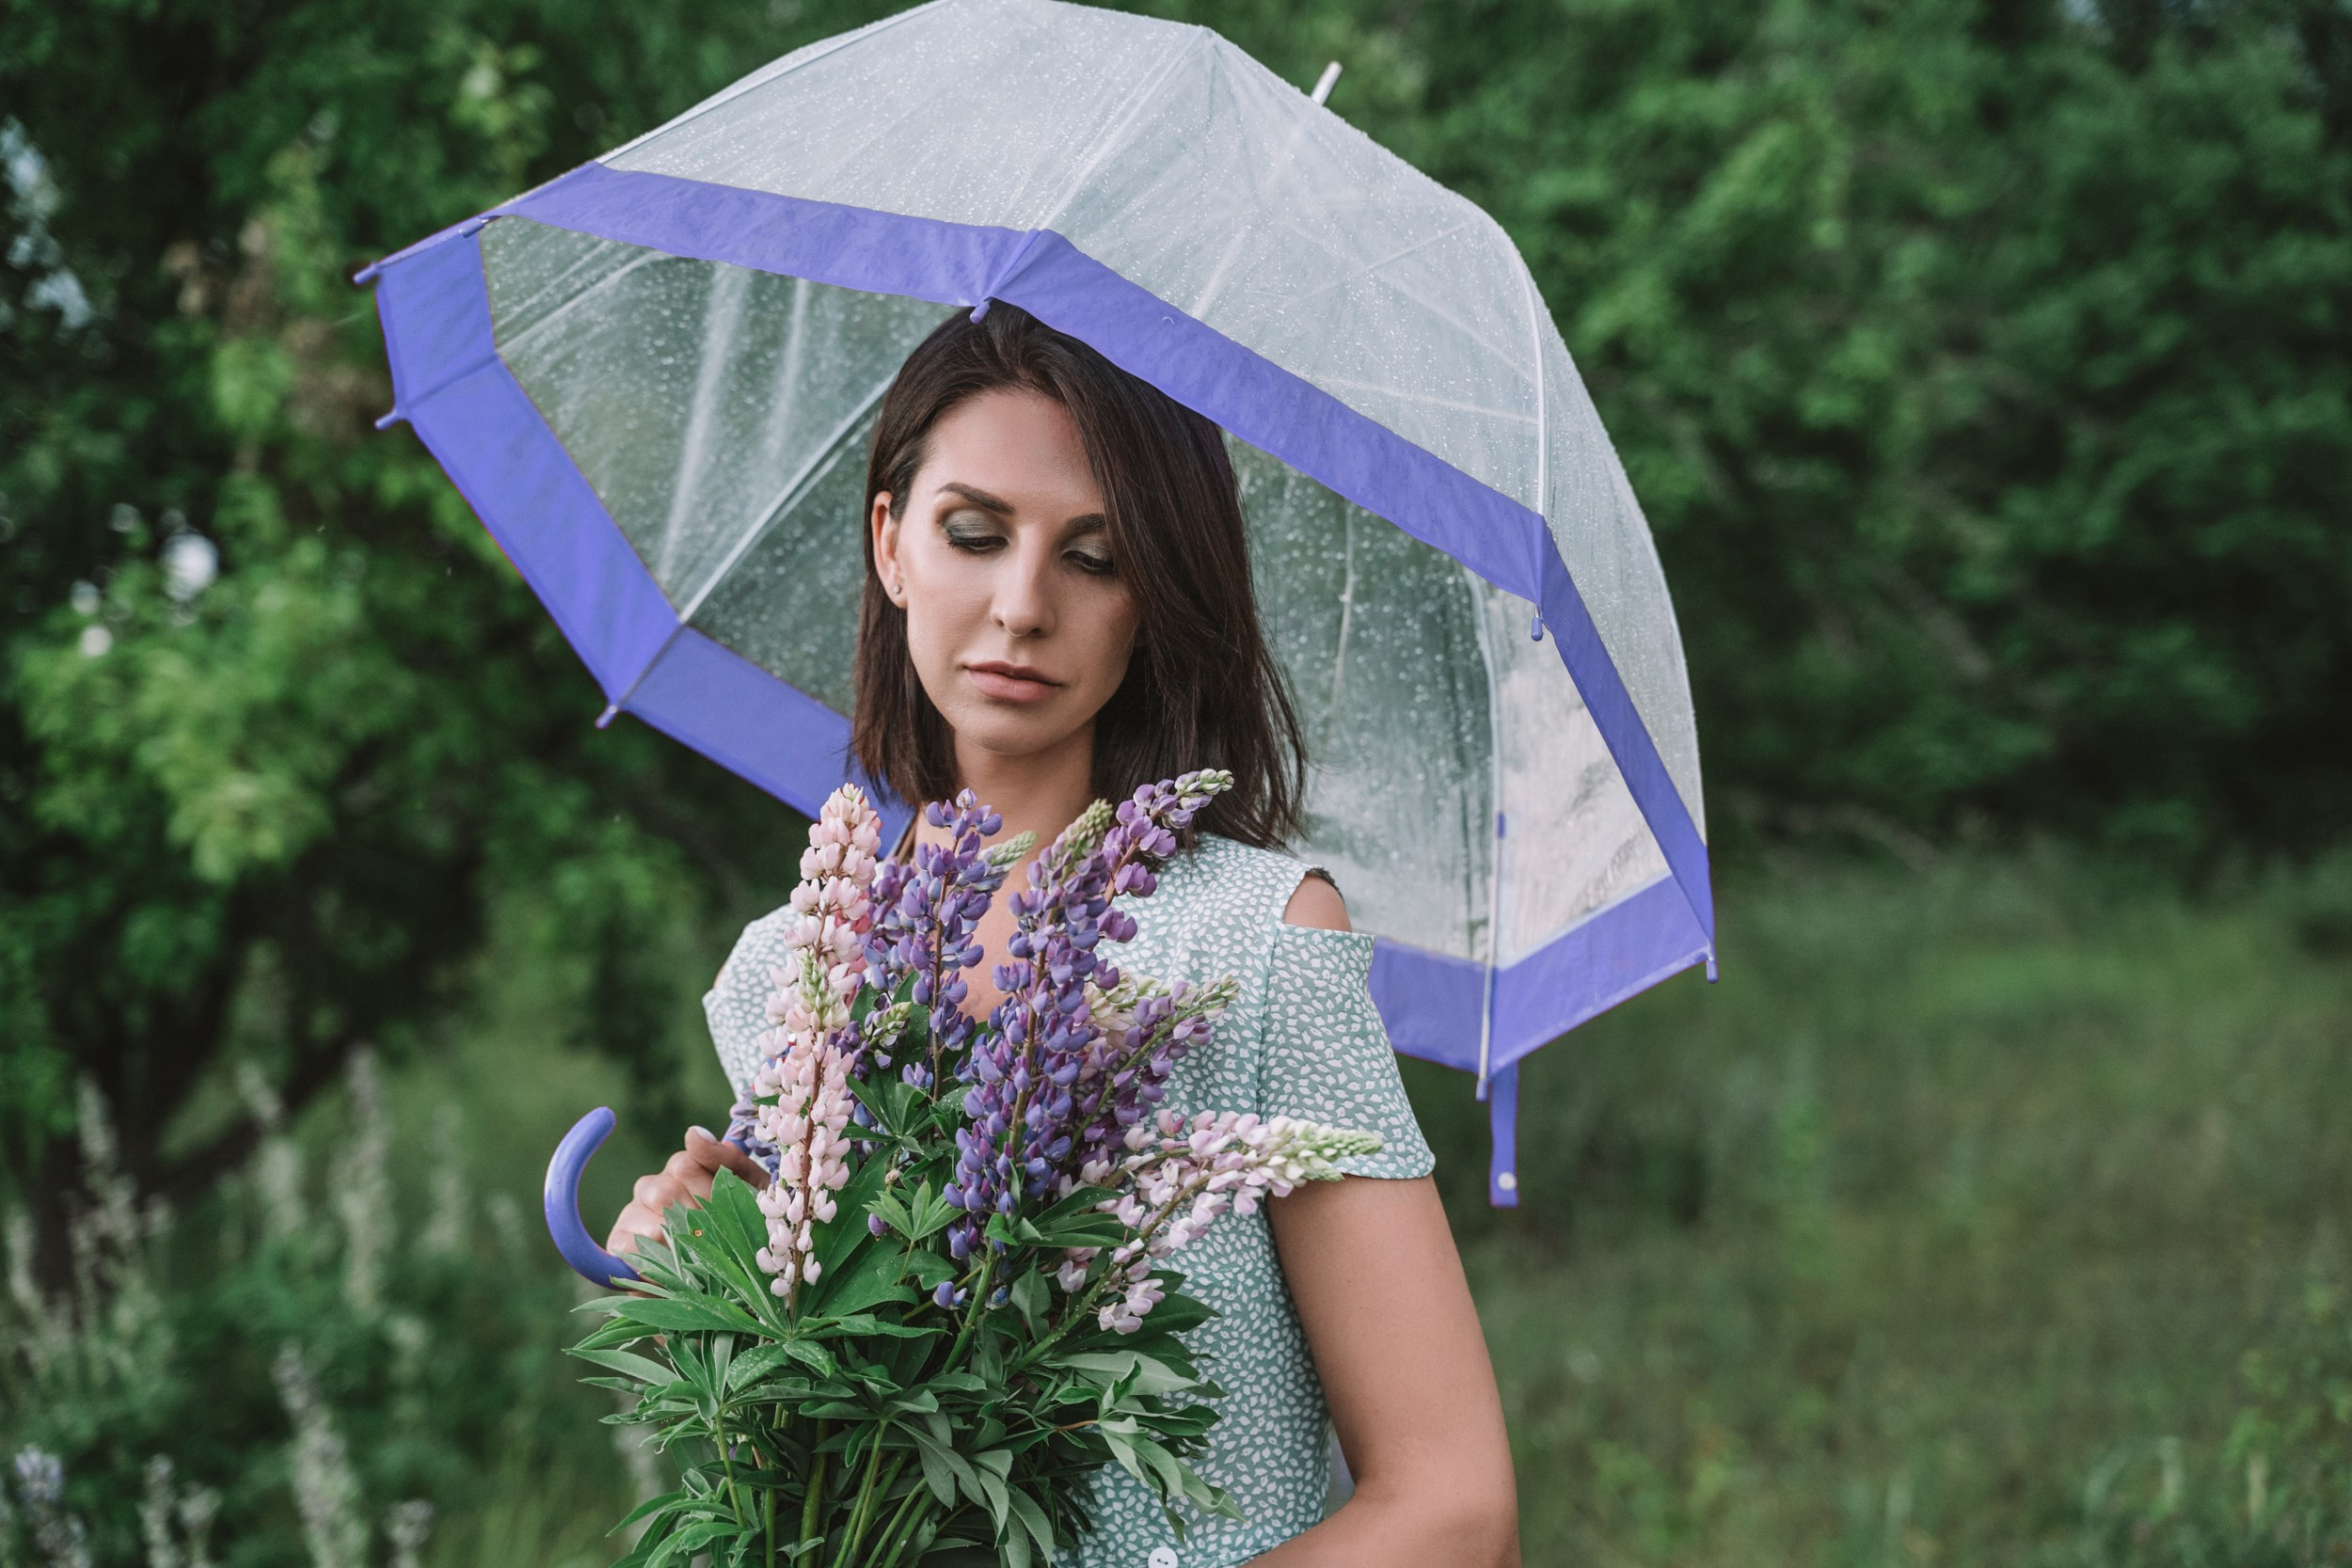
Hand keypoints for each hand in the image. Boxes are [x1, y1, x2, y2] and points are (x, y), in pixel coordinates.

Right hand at [606, 1125, 770, 1257]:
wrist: (732, 1278)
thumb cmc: (744, 1229)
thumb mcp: (750, 1190)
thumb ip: (726, 1159)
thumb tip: (692, 1134)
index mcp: (684, 1170)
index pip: (684, 1164)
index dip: (708, 1190)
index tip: (726, 1208)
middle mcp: (654, 1187)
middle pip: (666, 1191)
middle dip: (697, 1218)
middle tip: (716, 1237)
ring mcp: (632, 1215)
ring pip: (648, 1221)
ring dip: (679, 1242)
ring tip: (699, 1255)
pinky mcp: (618, 1245)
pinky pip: (627, 1247)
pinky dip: (653, 1261)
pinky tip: (672, 1268)